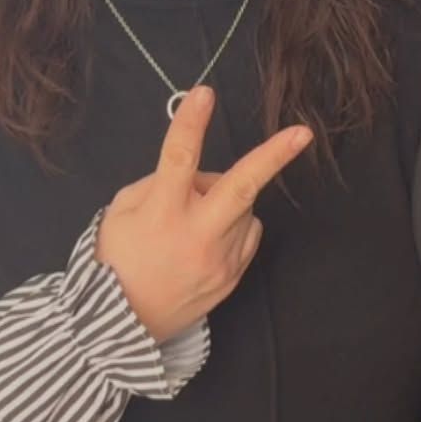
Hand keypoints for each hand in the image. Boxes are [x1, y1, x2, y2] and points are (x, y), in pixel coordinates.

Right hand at [96, 85, 311, 339]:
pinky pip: (246, 232)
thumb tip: (197, 173)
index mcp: (161, 214)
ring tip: (193, 219)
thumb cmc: (116, 259)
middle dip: (275, 156)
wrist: (120, 327)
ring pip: (241, 205)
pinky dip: (233, 224)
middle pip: (241, 187)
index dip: (190, 124)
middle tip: (304, 133)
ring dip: (225, 198)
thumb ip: (158, 183)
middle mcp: (196, 236)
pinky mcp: (233, 276)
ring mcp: (220, 259)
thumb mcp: (122, 211)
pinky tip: (206, 239)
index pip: (178, 160)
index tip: (204, 94)